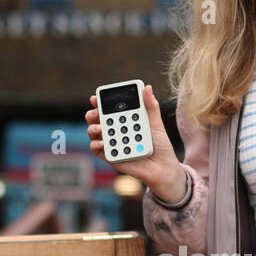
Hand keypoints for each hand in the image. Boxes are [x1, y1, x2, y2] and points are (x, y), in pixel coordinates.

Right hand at [86, 84, 185, 201]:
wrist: (163, 167)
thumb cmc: (160, 145)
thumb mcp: (156, 124)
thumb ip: (151, 106)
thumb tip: (147, 87)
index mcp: (125, 120)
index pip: (109, 108)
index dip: (99, 102)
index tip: (95, 98)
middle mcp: (116, 130)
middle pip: (97, 119)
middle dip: (92, 114)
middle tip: (96, 113)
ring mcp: (112, 143)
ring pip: (94, 133)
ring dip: (92, 128)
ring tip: (98, 127)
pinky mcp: (111, 157)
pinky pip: (98, 151)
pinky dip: (96, 145)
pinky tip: (102, 143)